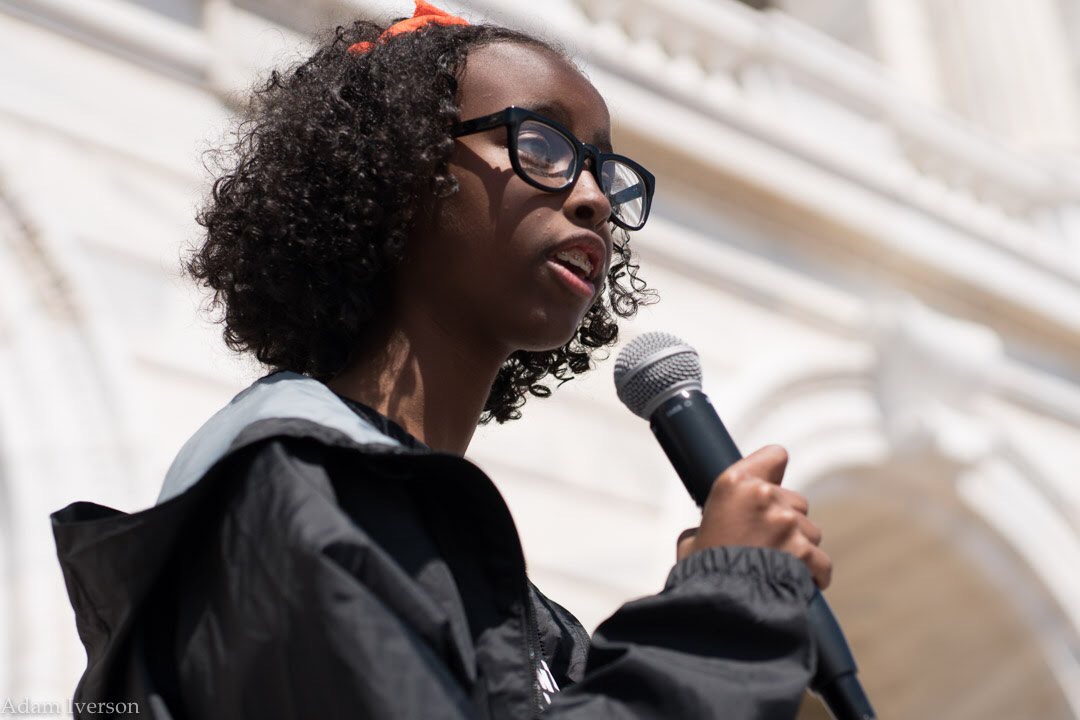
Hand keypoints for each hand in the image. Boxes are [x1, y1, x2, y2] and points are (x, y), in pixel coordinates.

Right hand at [675, 445, 831, 588]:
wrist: (718, 607)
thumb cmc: (700, 573)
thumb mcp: (693, 537)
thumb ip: (714, 521)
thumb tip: (715, 529)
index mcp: (733, 484)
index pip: (775, 456)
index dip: (774, 473)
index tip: (771, 486)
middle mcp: (764, 496)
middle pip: (795, 501)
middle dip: (785, 521)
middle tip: (762, 545)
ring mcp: (787, 524)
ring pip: (810, 531)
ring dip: (798, 548)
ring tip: (773, 569)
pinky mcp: (805, 552)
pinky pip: (821, 562)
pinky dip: (812, 574)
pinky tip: (796, 583)